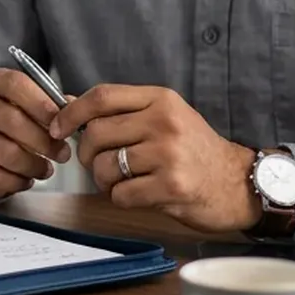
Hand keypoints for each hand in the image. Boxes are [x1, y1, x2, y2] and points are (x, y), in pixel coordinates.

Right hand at [0, 69, 70, 201]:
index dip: (41, 103)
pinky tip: (26, 180)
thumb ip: (48, 107)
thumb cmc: (5, 126)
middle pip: (11, 120)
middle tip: (62, 154)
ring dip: (32, 165)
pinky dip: (16, 181)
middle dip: (43, 141)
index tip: (60, 123)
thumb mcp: (24, 108)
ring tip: (46, 170)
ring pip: (4, 152)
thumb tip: (72, 108)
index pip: (14, 84)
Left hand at [50, 84, 259, 232]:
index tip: (57, 127)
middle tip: (97, 164)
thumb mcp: (165, 118)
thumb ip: (122, 112)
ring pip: (105, 167)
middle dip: (86, 154)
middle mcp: (164, 122)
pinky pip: (121, 194)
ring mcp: (169, 154)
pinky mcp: (172, 186)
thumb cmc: (195, 152)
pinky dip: (121, 198)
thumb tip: (68, 104)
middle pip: (96, 132)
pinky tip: (140, 195)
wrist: (237, 183)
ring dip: (104, 181)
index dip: (71, 112)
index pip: (102, 96)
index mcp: (160, 100)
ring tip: (124, 181)